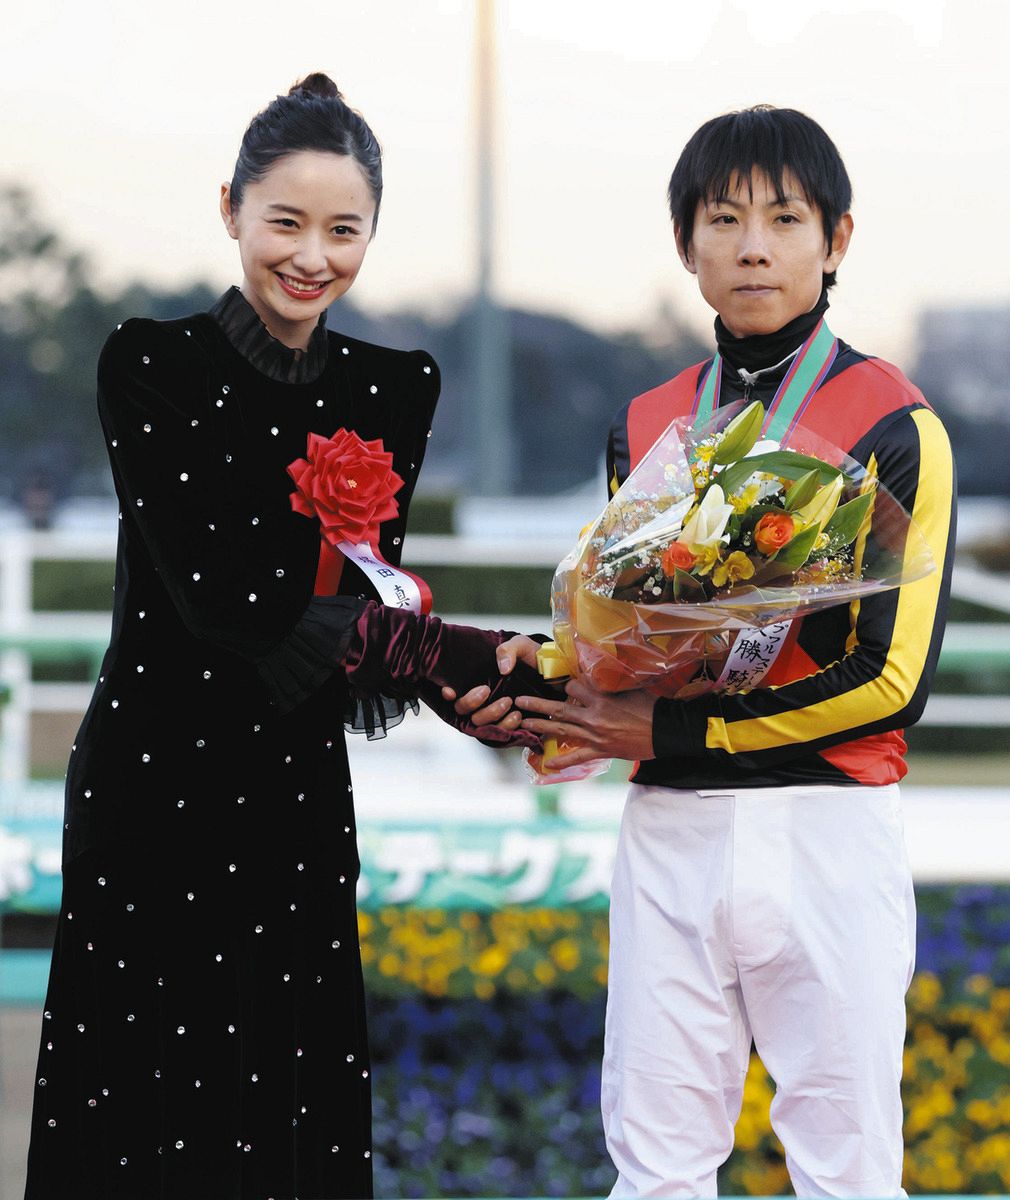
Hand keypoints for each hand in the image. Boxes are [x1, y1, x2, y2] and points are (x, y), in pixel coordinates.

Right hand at [441, 634, 542, 731]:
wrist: (557, 674)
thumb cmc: (533, 659)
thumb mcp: (521, 646)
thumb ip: (508, 650)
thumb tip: (502, 668)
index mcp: (477, 679)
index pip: (453, 691)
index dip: (446, 693)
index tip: (450, 690)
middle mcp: (482, 699)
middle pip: (462, 710)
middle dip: (470, 702)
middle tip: (486, 690)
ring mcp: (494, 714)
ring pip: (480, 724)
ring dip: (491, 714)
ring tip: (509, 702)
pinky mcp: (509, 726)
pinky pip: (500, 734)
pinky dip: (506, 726)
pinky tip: (517, 715)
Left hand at [518, 677, 657, 767]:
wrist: (666, 731)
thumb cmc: (651, 707)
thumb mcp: (629, 688)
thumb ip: (610, 682)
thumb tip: (596, 672)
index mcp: (601, 698)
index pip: (573, 686)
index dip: (564, 683)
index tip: (555, 682)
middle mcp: (594, 716)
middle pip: (559, 708)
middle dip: (537, 704)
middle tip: (519, 701)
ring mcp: (596, 735)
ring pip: (561, 730)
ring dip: (540, 727)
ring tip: (523, 723)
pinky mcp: (601, 751)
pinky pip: (577, 757)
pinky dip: (562, 761)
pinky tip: (547, 763)